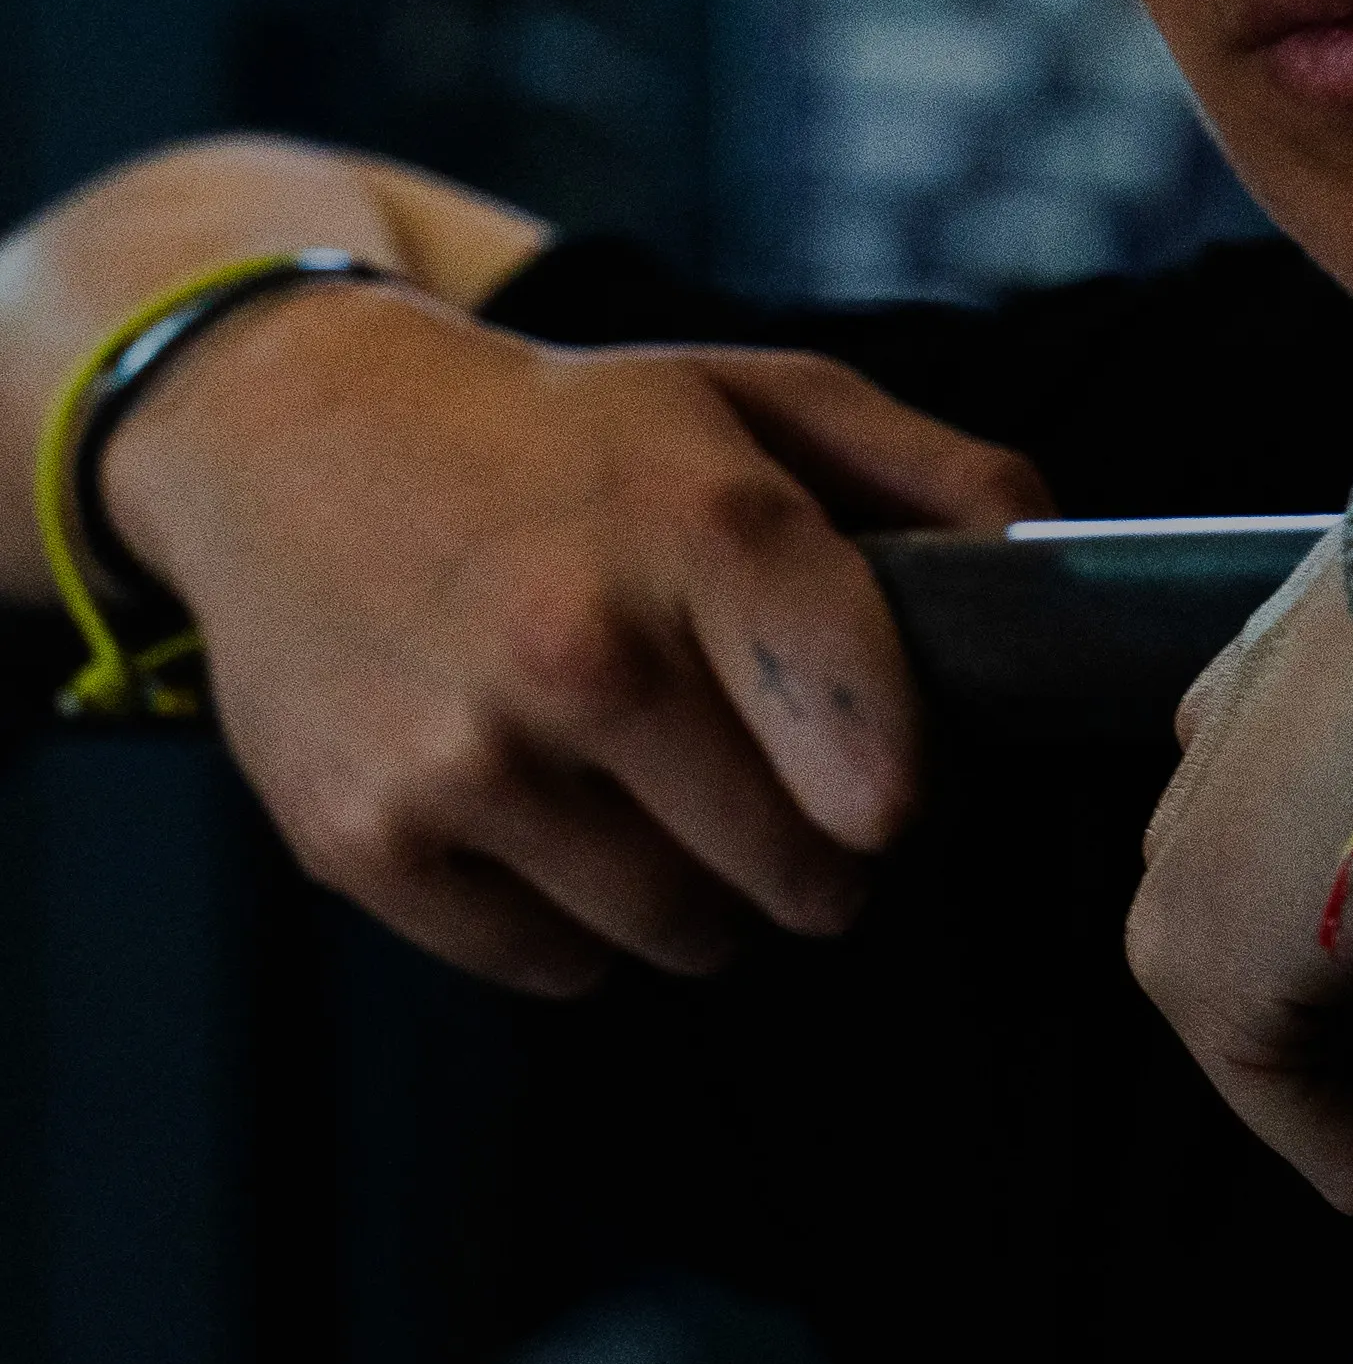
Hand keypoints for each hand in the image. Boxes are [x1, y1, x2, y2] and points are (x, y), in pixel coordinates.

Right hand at [102, 277, 1048, 991]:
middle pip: (798, 871)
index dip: (898, 793)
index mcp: (701, 530)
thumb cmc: (564, 431)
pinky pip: (554, 967)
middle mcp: (579, 649)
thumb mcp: (751, 396)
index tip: (884, 787)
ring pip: (682, 934)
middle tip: (786, 799)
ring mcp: (465, 757)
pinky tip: (552, 818)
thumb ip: (930, 473)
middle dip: (818, 855)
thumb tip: (1050, 567)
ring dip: (704, 898)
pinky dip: (575, 925)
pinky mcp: (368, 842)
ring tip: (665, 800)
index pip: (875, 754)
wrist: (291, 432)